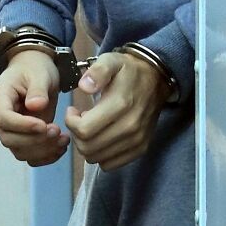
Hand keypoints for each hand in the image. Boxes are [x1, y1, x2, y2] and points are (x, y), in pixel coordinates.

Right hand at [0, 49, 68, 165]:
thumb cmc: (34, 68)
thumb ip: (38, 89)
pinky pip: (29, 155)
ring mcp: (10, 129)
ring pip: (19, 150)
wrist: (35, 69)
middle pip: (9, 138)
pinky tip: (61, 147)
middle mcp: (0, 116)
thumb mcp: (39, 73)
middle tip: (57, 131)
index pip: (4, 118)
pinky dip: (46, 156)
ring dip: (42, 150)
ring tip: (64, 139)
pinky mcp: (22, 138)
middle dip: (35, 140)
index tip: (43, 125)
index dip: (22, 126)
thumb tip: (35, 106)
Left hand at [65, 51, 169, 170]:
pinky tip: (101, 137)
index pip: (84, 130)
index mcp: (120, 104)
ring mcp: (137, 141)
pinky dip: (100, 154)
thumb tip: (84, 86)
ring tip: (90, 126)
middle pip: (88, 147)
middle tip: (80, 119)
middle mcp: (130, 127)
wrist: (155, 80)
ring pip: (97, 158)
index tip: (73, 110)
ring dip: (87, 145)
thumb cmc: (127, 70)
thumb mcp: (111, 61)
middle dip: (76, 134)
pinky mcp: (140, 149)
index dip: (71, 122)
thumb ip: (97, 71)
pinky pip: (110, 164)